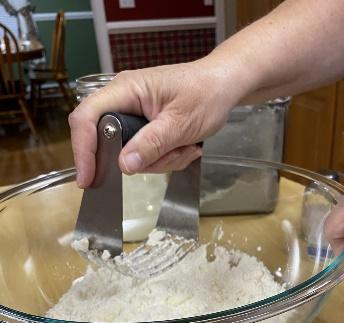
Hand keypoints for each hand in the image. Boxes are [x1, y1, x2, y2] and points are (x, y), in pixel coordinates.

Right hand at [69, 61, 242, 187]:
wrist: (224, 86)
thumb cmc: (206, 94)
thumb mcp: (180, 124)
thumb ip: (151, 145)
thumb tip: (123, 165)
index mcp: (126, 90)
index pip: (87, 118)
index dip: (82, 150)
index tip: (87, 178)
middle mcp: (124, 101)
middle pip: (110, 143)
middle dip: (142, 160)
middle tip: (171, 156)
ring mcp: (134, 115)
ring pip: (131, 155)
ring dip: (161, 160)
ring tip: (185, 147)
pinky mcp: (145, 127)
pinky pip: (146, 154)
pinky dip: (167, 158)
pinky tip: (185, 147)